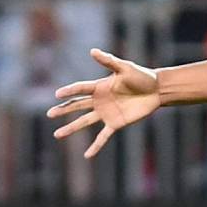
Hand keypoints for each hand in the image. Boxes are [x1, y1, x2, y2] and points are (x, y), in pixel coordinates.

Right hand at [46, 49, 160, 157]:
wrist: (157, 90)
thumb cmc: (142, 76)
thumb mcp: (125, 68)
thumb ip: (109, 61)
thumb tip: (92, 50)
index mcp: (99, 87)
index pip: (80, 89)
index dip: (69, 91)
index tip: (57, 95)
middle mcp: (99, 100)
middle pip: (77, 106)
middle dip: (63, 110)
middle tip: (49, 114)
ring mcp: (106, 113)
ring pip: (84, 122)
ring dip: (71, 128)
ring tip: (57, 135)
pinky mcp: (116, 123)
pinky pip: (103, 136)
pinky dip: (95, 146)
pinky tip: (87, 155)